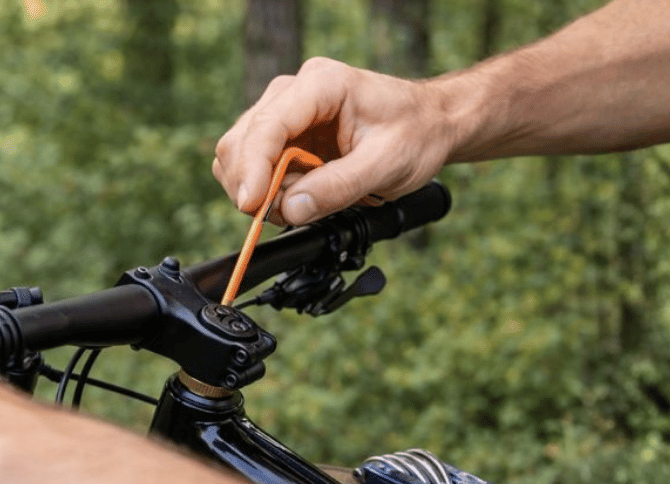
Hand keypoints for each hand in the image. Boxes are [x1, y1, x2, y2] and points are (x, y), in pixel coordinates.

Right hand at [213, 57, 456, 224]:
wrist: (430, 124)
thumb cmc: (416, 133)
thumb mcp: (387, 164)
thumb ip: (338, 187)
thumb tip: (290, 209)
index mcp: (321, 85)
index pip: (268, 126)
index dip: (252, 168)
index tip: (252, 205)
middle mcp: (293, 92)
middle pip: (241, 141)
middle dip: (253, 185)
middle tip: (287, 213)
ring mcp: (284, 112)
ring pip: (239, 155)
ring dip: (259, 190)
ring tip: (304, 201)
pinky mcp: (283, 134)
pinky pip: (254, 166)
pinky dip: (266, 190)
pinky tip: (298, 194)